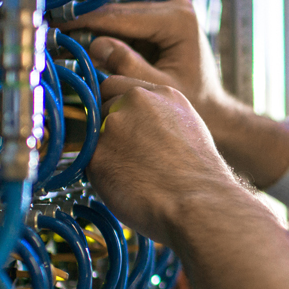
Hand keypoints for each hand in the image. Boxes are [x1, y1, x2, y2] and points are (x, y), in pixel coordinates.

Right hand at [59, 0, 237, 129]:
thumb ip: (127, 65)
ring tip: (61, 36)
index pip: (123, 16)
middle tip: (51, 30)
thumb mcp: (158, 86)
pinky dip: (107, 33)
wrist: (214, 109)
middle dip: (86, 23)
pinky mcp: (161, 19)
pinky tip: (82, 40)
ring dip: (94, 27)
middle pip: (119, 12)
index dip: (87, 21)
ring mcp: (169, 11)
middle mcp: (176, 7)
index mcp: (179, 19)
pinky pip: (126, 24)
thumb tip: (95, 45)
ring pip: (119, 16)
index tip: (58, 25)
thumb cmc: (195, 102)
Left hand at [88, 75, 243, 233]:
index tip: (123, 126)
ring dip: (105, 152)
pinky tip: (127, 187)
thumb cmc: (200, 176)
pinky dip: (101, 176)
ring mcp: (114, 125)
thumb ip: (158, 116)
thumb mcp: (188, 128)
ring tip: (134, 175)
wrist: (199, 203)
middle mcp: (135, 101)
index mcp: (162, 92)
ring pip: (94, 136)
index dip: (115, 107)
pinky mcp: (97, 154)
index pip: (116, 85)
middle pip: (101, 107)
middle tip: (129, 156)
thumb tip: (136, 125)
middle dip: (108, 128)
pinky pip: (89, 163)